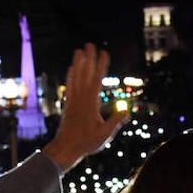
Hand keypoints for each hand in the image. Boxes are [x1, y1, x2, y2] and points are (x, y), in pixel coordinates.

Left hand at [42, 43, 129, 172]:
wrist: (65, 148)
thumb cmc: (86, 143)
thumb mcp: (105, 134)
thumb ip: (115, 121)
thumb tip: (126, 110)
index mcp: (91, 103)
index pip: (97, 80)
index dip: (101, 65)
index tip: (104, 53)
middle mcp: (80, 99)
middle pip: (85, 75)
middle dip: (89, 59)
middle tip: (90, 44)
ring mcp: (73, 101)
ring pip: (76, 78)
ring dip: (78, 63)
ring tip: (79, 50)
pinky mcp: (68, 105)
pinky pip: (70, 86)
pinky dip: (70, 76)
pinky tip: (72, 68)